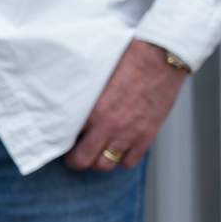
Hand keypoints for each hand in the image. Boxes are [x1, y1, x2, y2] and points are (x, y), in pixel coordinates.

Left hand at [64, 39, 188, 171]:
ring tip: (96, 151)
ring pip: (104, 165)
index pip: (65, 138)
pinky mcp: (146, 134)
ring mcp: (128, 132)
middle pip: (82, 160)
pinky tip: (118, 147)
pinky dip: (121, 158)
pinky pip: (129, 161)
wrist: (161, 56)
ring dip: (97, 161)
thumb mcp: (96, 76)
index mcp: (92, 109)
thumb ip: (82, 95)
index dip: (60, 141)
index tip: (59, 139)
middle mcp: (108, 125)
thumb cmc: (128, 60)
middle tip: (74, 152)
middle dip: (75, 159)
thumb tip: (65, 105)